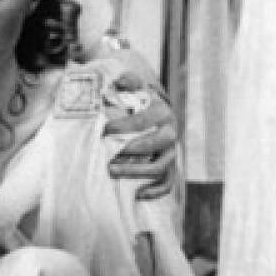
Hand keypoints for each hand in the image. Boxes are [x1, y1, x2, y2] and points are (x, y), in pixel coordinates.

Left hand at [104, 73, 177, 200]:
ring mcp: (172, 151)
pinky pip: (168, 183)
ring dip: (136, 172)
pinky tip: (138, 195)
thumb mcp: (134, 86)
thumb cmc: (138, 100)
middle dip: (130, 152)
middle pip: (154, 145)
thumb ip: (128, 81)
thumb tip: (120, 80)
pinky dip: (156, 191)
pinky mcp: (171, 167)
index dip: (124, 126)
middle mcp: (170, 132)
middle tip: (107, 156)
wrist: (155, 111)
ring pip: (160, 167)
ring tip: (112, 172)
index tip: (104, 131)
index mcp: (161, 111)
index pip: (144, 120)